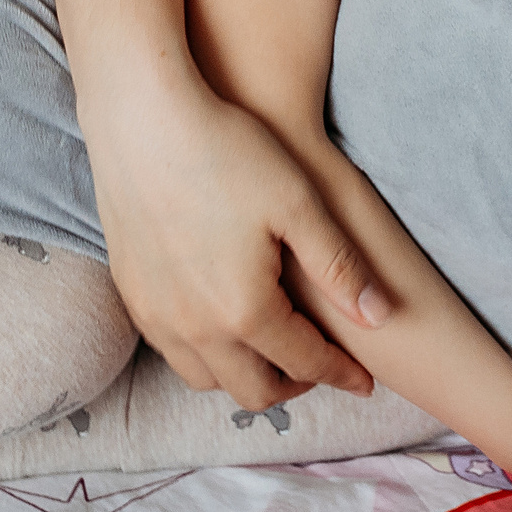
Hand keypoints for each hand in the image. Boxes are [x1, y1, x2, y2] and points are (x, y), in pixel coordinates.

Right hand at [84, 64, 387, 409]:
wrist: (141, 120)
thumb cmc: (228, 152)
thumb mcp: (299, 203)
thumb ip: (340, 267)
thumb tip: (380, 317)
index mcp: (245, 310)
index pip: (305, 363)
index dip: (341, 374)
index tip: (365, 379)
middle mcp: (195, 329)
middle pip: (255, 391)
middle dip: (297, 384)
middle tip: (322, 363)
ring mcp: (156, 317)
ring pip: (207, 379)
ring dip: (247, 374)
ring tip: (275, 345)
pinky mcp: (131, 296)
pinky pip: (173, 352)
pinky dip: (206, 354)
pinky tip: (224, 320)